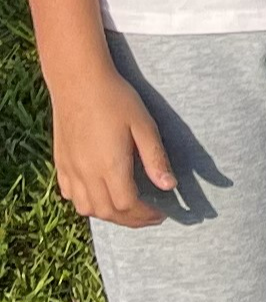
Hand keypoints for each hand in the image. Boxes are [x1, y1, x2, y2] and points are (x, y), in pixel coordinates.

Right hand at [54, 75, 179, 226]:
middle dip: (131, 220)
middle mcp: (87, 173)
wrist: (78, 81)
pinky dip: (86, 202)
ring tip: (128, 209)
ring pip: (86, 207)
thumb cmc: (116, 99)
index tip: (162, 213)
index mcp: (110, 166)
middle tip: (150, 216)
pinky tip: (99, 194)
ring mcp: (70, 168)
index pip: (128, 205)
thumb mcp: (144, 126)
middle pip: (107, 212)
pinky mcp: (60, 161)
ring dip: (108, 214)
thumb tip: (170, 186)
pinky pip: (69, 194)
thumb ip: (156, 158)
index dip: (146, 215)